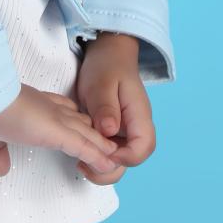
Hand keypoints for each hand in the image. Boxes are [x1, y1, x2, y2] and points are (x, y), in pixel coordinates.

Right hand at [0, 84, 121, 178]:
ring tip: (114, 156)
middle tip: (105, 143)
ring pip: (85, 134)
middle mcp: (46, 109)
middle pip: (77, 121)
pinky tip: (108, 164)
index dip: (70, 119)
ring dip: (100, 147)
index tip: (78, 126)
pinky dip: (97, 156)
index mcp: (31, 105)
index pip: (58, 110)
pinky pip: (83, 147)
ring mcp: (53, 119)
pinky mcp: (56, 131)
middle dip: (91, 133)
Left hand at [74, 33, 156, 184]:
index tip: (101, 153)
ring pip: (120, 159)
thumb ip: (105, 107)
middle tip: (84, 165)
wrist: (108, 54)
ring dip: (101, 165)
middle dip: (110, 169)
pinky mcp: (113, 131)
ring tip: (79, 162)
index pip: (143, 147)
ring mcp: (125, 130)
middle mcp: (135, 127)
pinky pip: (109, 150)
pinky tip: (79, 152)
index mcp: (139, 115)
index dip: (125, 158)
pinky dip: (96, 156)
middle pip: (133, 160)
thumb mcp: (101, 84)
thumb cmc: (106, 66)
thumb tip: (109, 131)